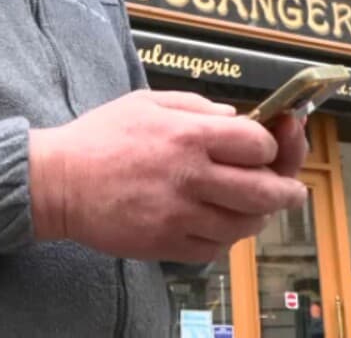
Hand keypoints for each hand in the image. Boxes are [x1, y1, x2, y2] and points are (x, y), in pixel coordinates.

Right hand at [29, 90, 308, 262]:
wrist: (58, 182)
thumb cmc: (100, 137)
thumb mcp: (148, 102)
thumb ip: (197, 106)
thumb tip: (236, 119)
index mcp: (188, 135)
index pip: (258, 145)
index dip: (272, 146)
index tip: (268, 146)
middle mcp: (190, 176)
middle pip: (265, 191)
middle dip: (288, 191)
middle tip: (292, 190)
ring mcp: (180, 214)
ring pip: (245, 225)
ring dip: (259, 217)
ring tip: (255, 208)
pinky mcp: (167, 243)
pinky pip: (216, 248)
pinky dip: (227, 238)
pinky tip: (220, 224)